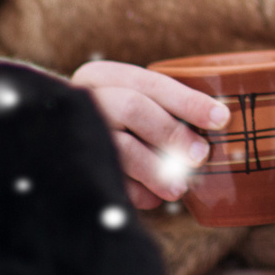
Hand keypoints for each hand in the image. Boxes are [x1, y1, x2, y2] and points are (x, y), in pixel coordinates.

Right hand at [72, 60, 231, 210]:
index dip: (189, 101)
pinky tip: (152, 199)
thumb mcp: (130, 103)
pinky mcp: (71, 166)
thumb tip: (217, 125)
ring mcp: (73, 132)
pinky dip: (136, 192)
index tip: (222, 118)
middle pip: (134, 109)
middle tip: (201, 156)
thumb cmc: (111, 123)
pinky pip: (109, 179)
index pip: (151, 83)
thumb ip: (163, 109)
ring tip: (179, 188)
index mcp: (102, 76)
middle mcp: (83, 98)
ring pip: (120, 147)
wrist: (52, 146)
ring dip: (157, 169)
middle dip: (173, 133)